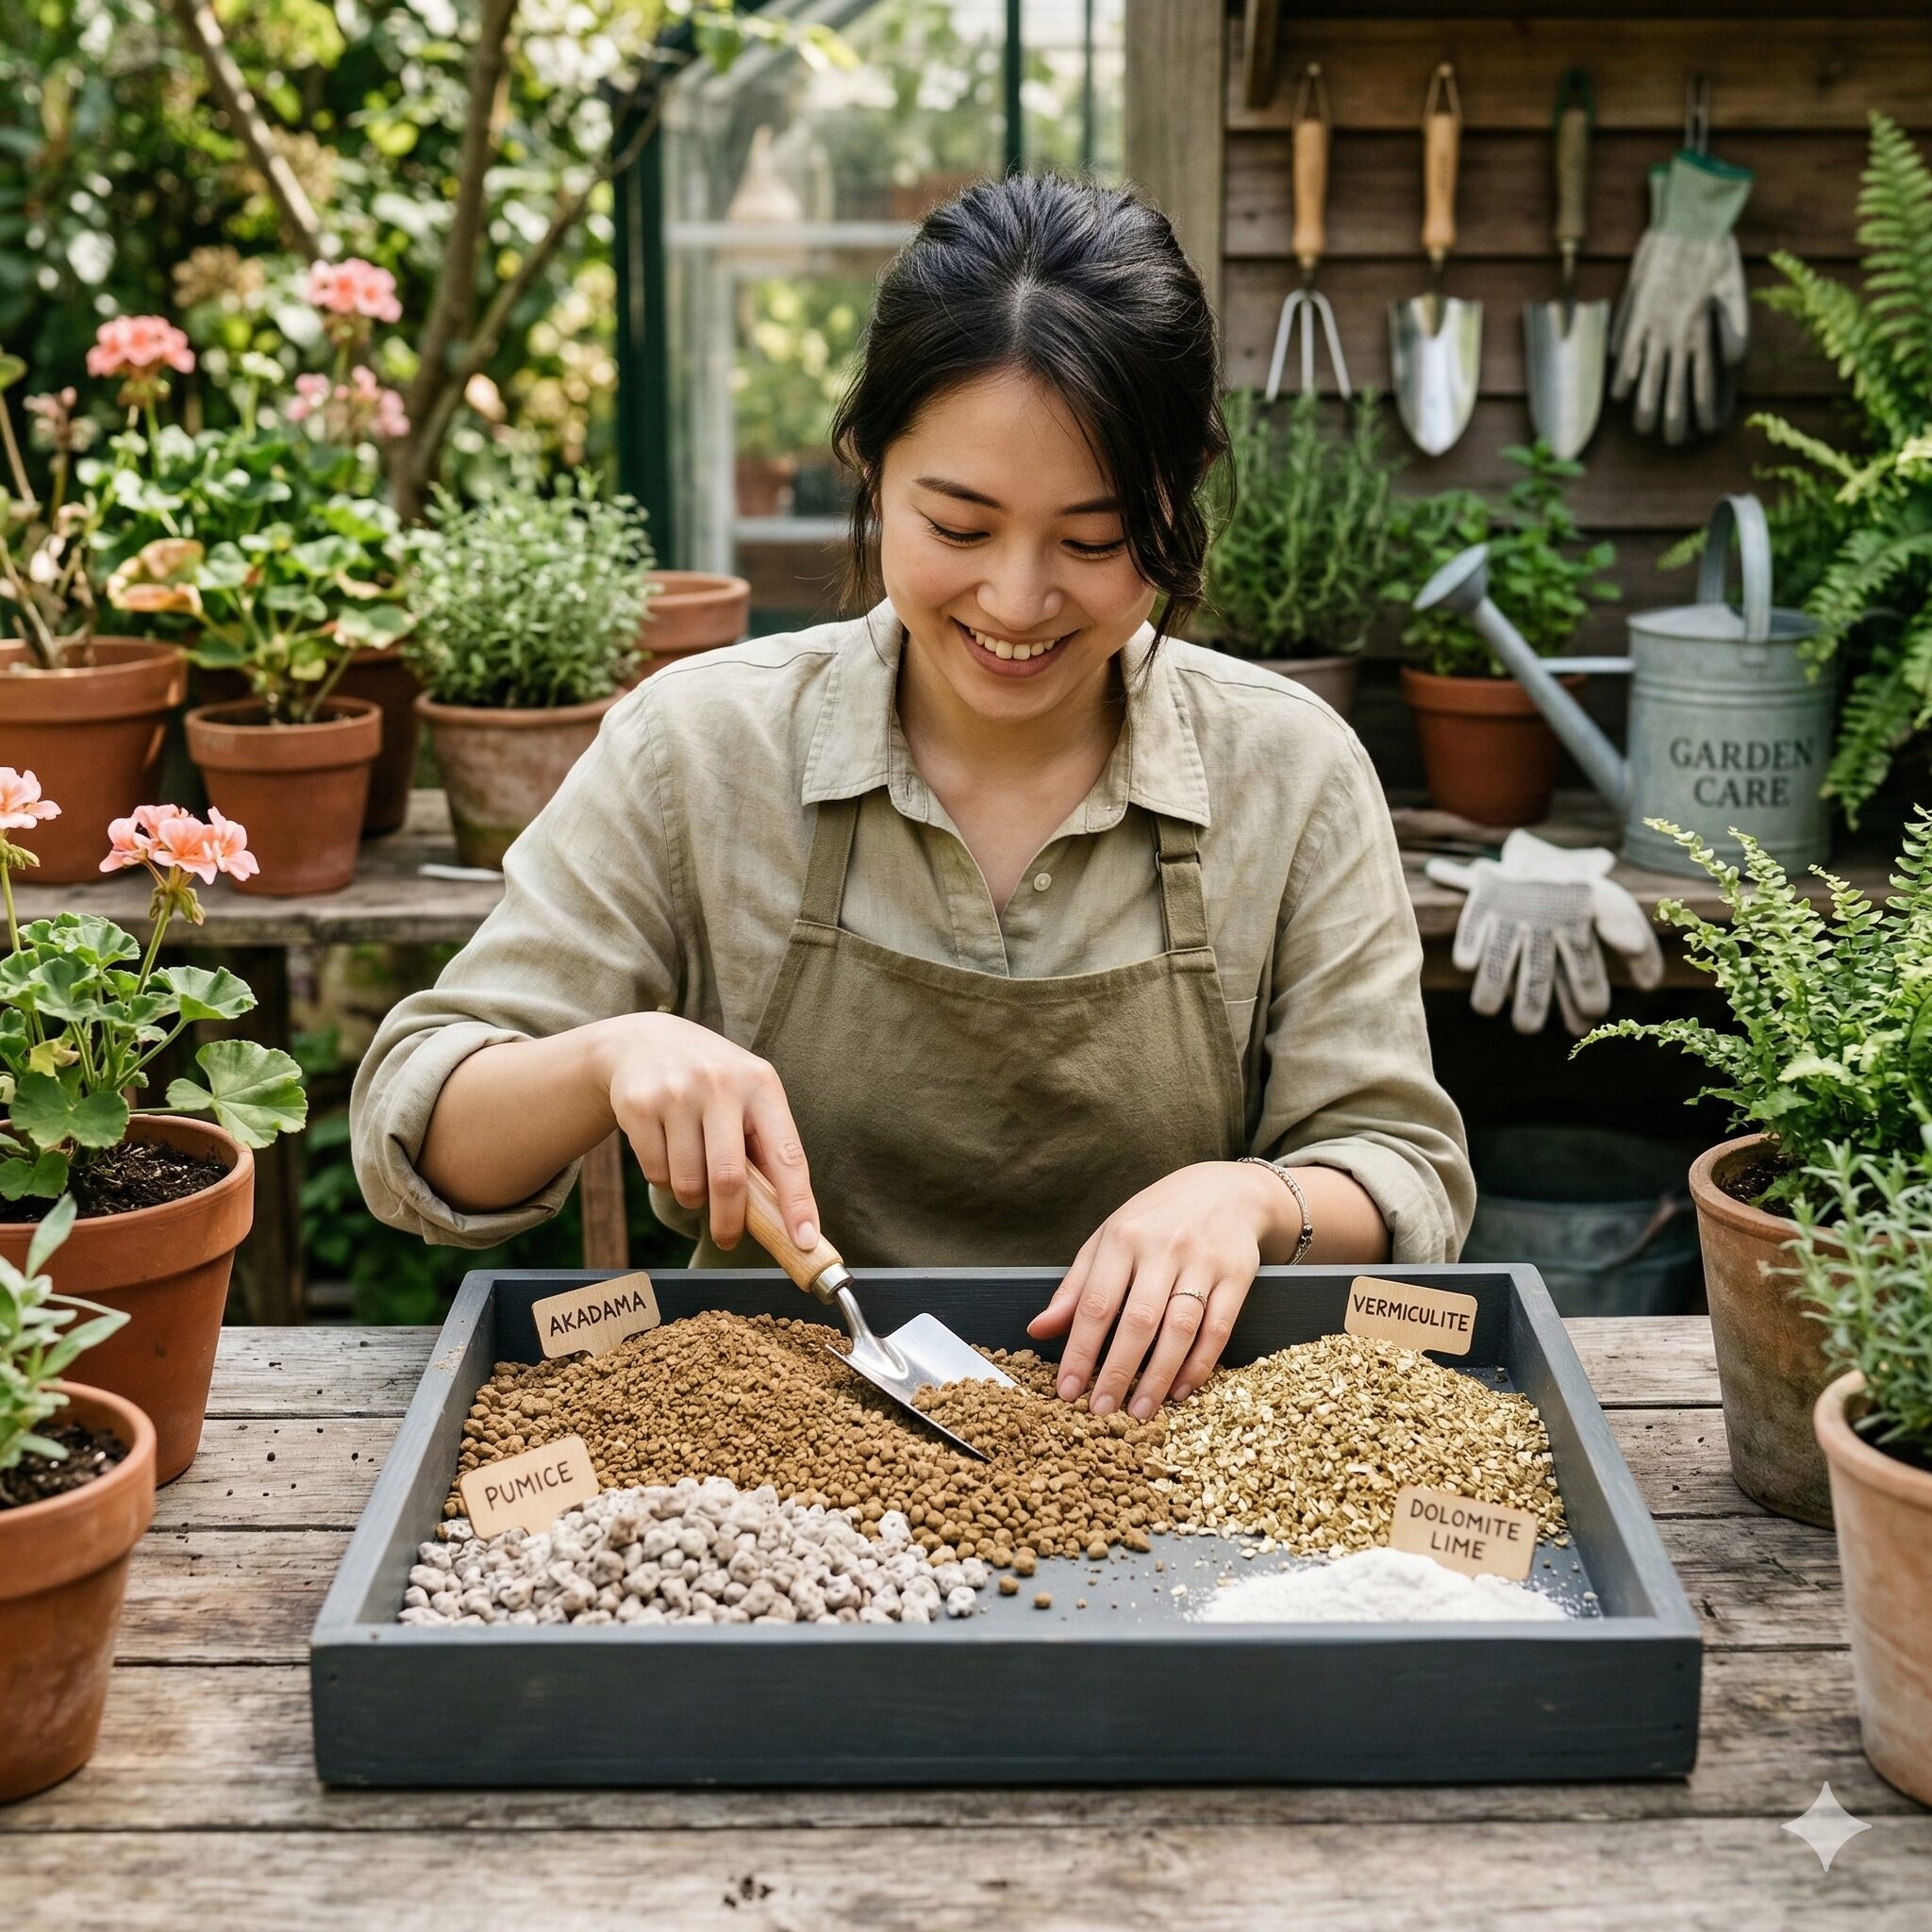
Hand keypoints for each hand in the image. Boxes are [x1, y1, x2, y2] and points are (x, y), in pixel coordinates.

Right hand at [589, 1012, 818, 1252]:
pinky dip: (664, 1179)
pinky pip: (656, 1172)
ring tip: (693, 1173)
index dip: (798, 1203)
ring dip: (692, 1197)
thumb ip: (766, 1145)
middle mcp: (721, 1085)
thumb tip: (788, 1217)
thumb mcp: (747, 1094)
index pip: (787, 1154)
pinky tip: (666, 1149)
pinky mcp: (639, 1106)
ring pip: (688, 1183)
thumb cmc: (710, 1081)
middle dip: (729, 1222)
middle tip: (728, 1239)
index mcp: (761, 1084)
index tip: (806, 1241)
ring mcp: (676, 1093)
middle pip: (728, 1179)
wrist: (642, 1041)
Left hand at [1025, 1162, 1276, 1419]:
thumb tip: (1038, 1329)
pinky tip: (1182, 1389)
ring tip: (1140, 1410)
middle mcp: (1163, 1248)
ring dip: (1159, 1376)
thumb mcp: (1108, 1240)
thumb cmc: (1154, 1220)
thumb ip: (1075, 1287)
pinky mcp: (1237, 1276)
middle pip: (1138, 1321)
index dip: (1079, 1351)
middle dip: (1117, 1371)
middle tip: (1101, 1411)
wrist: (1224, 1190)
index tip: (1066, 1389)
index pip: (1095, 1304)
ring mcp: (1203, 1262)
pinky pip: (1217, 1328)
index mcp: (1122, 1238)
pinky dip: (1199, 1364)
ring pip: (1180, 1328)